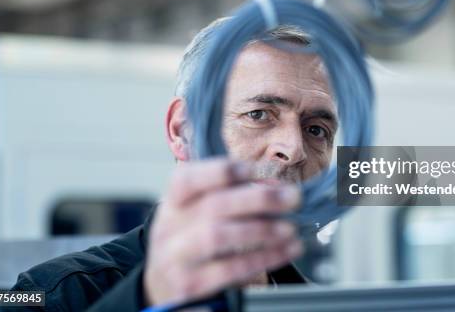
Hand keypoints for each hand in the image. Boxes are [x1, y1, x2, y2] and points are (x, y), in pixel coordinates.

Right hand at [143, 158, 302, 305]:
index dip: (221, 171)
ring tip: (289, 228)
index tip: (255, 169)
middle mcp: (169, 227)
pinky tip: (284, 251)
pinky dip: (262, 258)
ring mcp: (175, 257)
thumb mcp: (197, 213)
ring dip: (260, 230)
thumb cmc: (191, 239)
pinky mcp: (190, 284)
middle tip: (292, 197)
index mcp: (173, 202)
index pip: (187, 179)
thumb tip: (277, 189)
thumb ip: (231, 196)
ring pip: (217, 236)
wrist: (162, 285)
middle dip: (258, 199)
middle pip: (213, 206)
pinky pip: (229, 270)